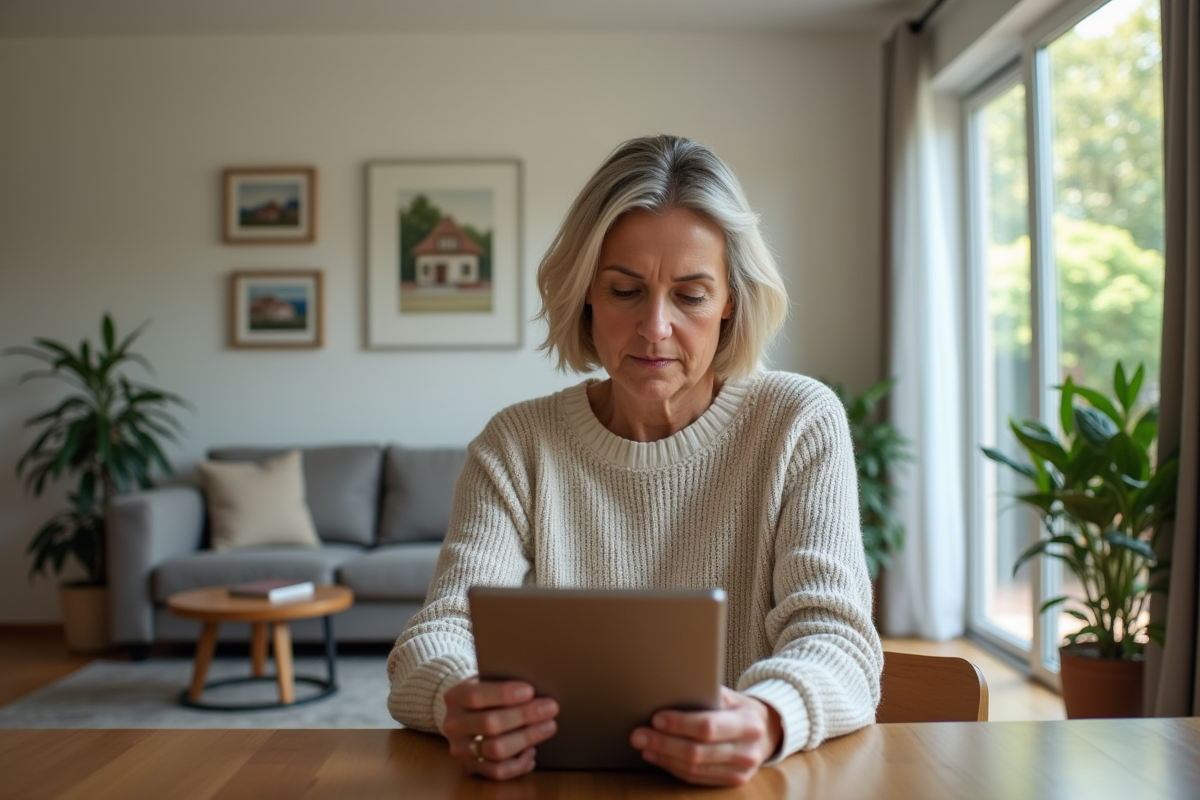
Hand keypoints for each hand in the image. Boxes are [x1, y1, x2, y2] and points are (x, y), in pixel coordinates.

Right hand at [441, 677, 558, 780]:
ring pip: (495, 750)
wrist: (467, 713)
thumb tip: (537, 690)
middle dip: (524, 716)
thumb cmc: (486, 692)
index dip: (504, 694)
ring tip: (548, 727)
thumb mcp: (488, 680)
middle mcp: (453, 724)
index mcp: (455, 697)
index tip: (530, 690)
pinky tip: (532, 751)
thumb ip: (504, 682)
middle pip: (489, 724)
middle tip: (550, 708)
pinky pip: (498, 772)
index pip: (476, 696)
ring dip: (527, 739)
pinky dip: (519, 764)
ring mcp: (461, 749)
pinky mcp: (472, 767)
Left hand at [630, 687, 781, 785]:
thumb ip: (707, 694)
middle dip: (663, 743)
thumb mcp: (732, 695)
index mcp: (748, 723)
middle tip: (638, 735)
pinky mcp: (733, 782)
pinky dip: (673, 768)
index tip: (656, 718)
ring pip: (694, 768)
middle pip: (697, 751)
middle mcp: (747, 750)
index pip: (708, 726)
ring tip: (643, 746)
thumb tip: (671, 690)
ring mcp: (741, 770)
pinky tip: (657, 757)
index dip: (679, 724)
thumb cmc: (741, 709)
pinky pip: (696, 778)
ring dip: (663, 757)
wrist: (768, 732)